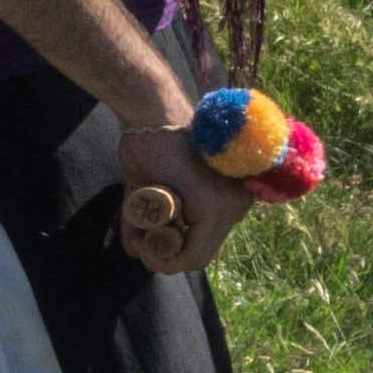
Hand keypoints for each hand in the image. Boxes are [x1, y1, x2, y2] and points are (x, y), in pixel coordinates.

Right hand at [93, 106, 246, 278]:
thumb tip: (134, 253)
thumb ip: (143, 223)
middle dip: (168, 259)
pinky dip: (164, 254)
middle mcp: (238, 204)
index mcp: (231, 198)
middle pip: (203, 255)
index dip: (175, 256)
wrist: (151, 114)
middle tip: (143, 245)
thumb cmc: (151, 146)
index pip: (208, 246)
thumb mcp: (149, 194)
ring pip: (195, 258)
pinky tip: (147, 242)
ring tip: (143, 242)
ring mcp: (227, 205)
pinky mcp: (211, 206)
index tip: (148, 246)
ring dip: (163, 258)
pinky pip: (189, 251)